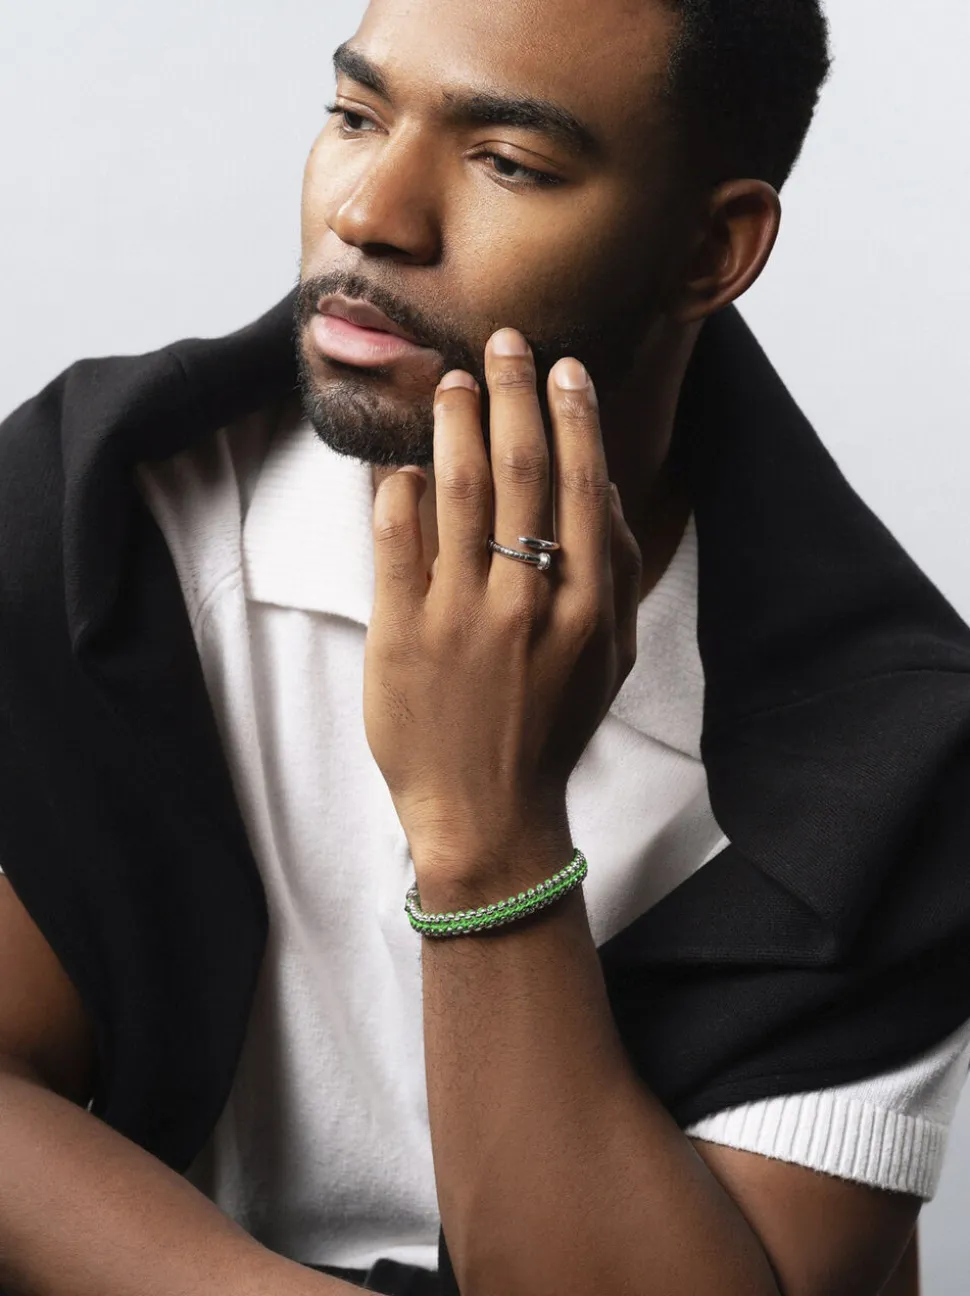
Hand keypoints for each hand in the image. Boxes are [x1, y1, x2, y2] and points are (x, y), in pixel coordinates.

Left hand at [363, 328, 641, 884]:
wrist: (487, 812)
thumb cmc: (552, 731)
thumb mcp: (611, 659)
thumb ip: (615, 573)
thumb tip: (601, 488)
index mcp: (585, 605)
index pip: (581, 485)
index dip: (572, 417)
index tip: (563, 369)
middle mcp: (526, 600)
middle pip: (521, 470)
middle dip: (512, 393)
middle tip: (502, 343)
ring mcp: (460, 615)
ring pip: (458, 491)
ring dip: (454, 423)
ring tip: (448, 381)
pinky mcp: (401, 632)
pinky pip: (396, 540)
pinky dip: (398, 491)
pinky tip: (401, 465)